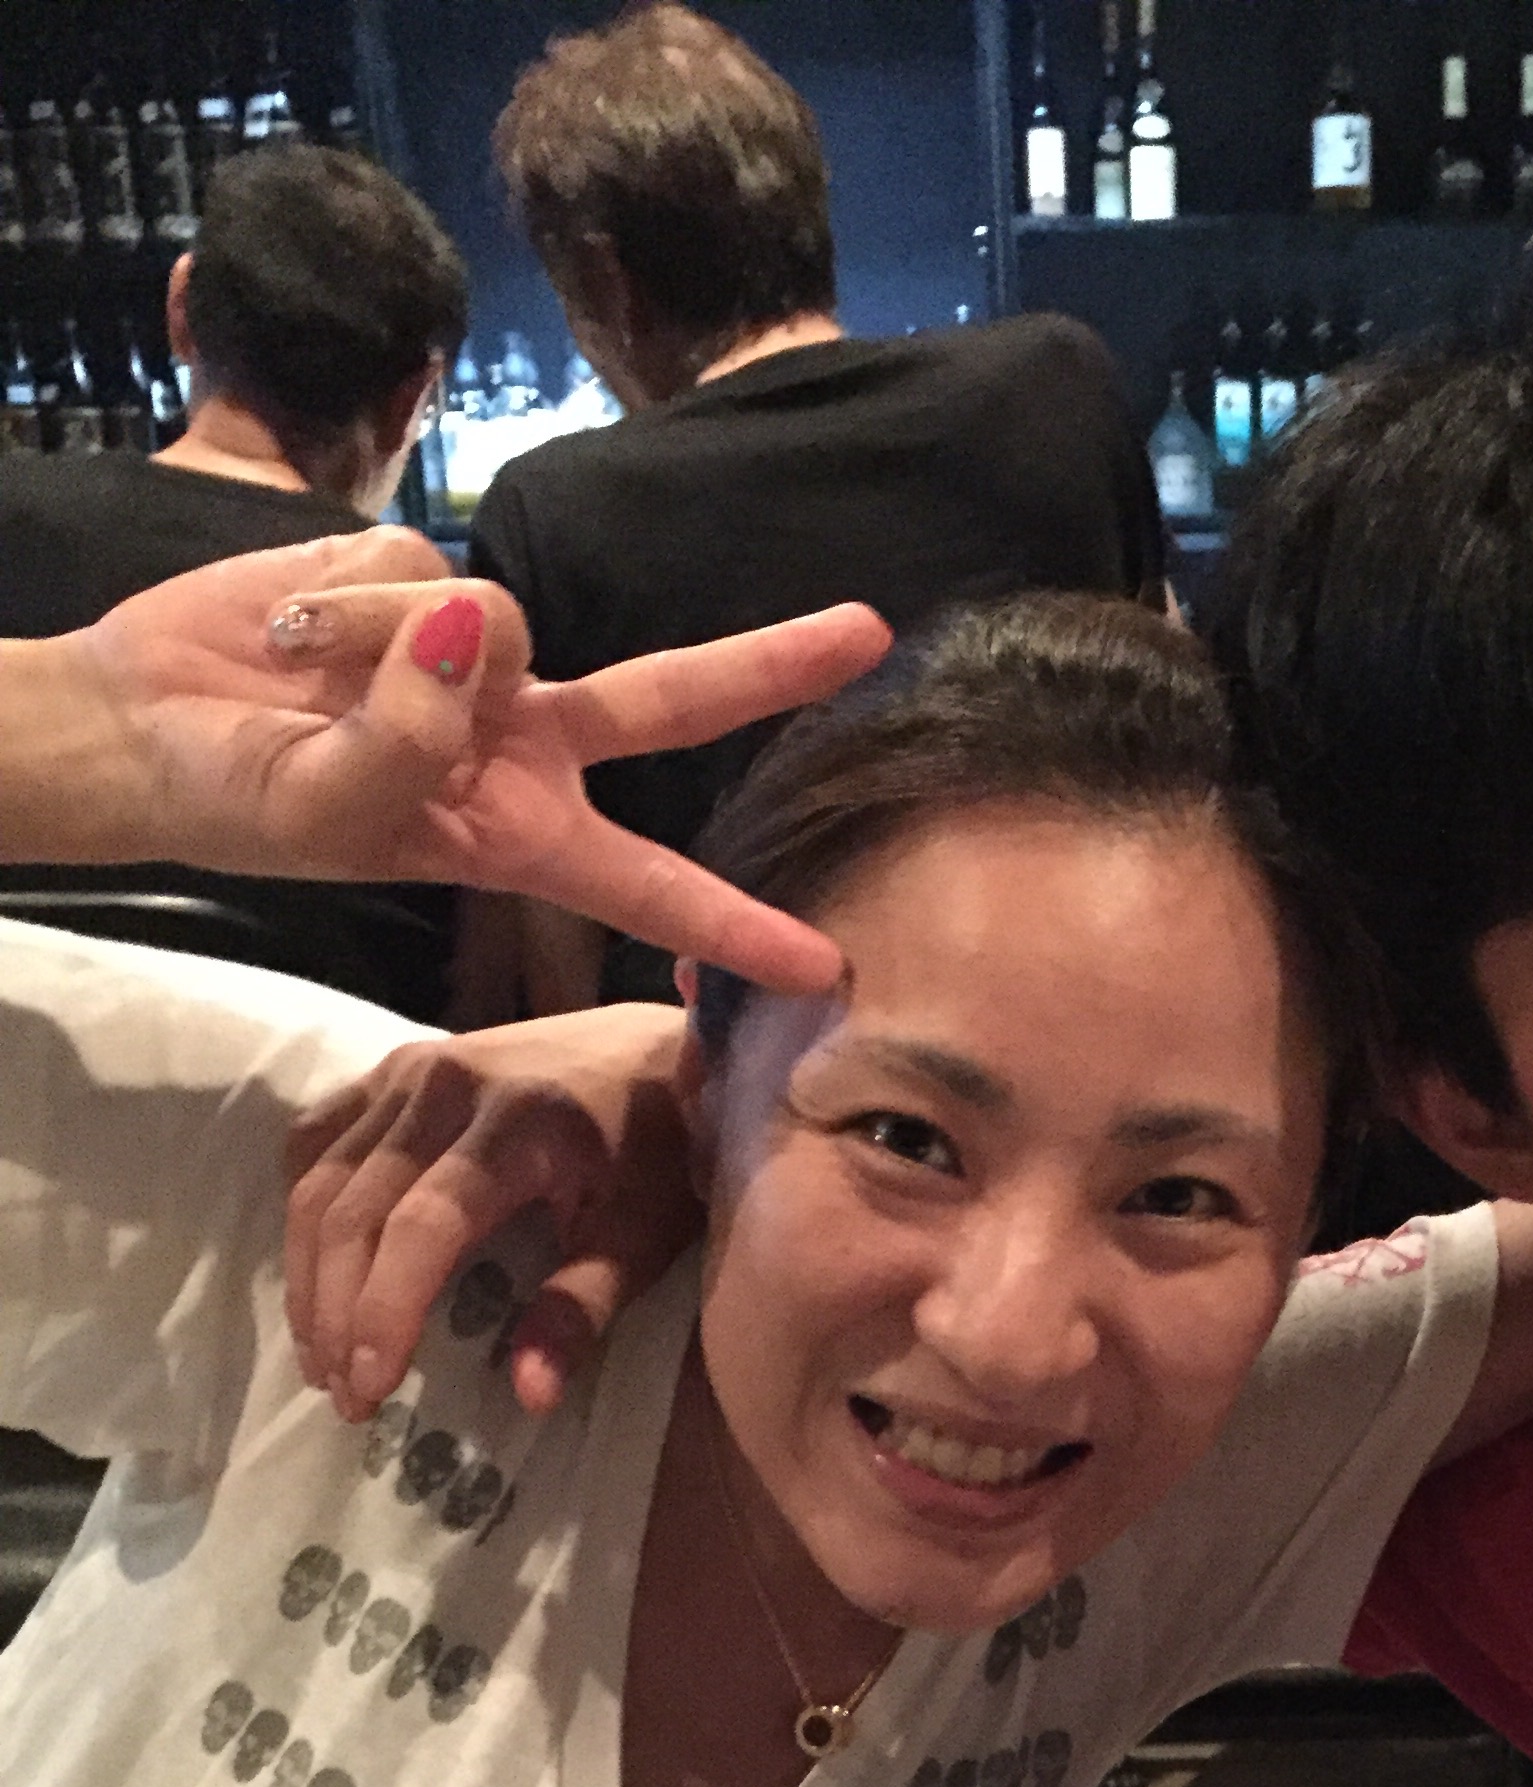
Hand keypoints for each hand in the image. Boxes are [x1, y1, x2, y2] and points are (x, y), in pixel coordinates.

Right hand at [28, 527, 891, 992]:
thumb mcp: (325, 812)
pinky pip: (411, 567)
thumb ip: (403, 744)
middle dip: (773, 665)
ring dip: (383, 643)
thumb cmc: (242, 799)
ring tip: (303, 679)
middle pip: (676, 700)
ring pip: (493, 617)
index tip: (827, 963)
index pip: (650, 885)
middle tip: (875, 631)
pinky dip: (342, 600)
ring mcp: (480, 658)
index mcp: (518, 833)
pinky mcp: (423, 575)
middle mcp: (524, 743)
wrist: (147, 720)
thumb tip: (461, 638)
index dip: (735, 925)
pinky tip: (295, 630)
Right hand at [285, 1006, 698, 1415]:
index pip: (422, 1228)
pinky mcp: (393, 1067)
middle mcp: (443, 1087)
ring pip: (319, 1178)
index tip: (371, 1386)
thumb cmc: (658, 1151)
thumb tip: (529, 1396)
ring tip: (321, 1355)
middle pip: (352, 1210)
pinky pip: (319, 1137)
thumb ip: (582, 1309)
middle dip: (335, 1313)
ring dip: (306, 1275)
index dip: (385, 1311)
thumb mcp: (644, 1234)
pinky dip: (307, 1206)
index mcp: (515, 1126)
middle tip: (342, 1394)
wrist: (658, 1052)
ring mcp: (408, 1070)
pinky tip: (317, 1270)